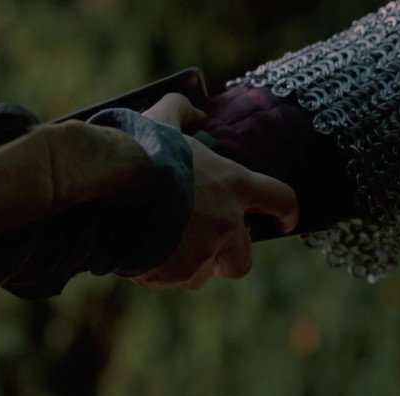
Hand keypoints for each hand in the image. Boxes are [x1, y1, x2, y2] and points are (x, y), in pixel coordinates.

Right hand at [131, 94, 298, 289]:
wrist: (115, 182)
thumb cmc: (142, 148)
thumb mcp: (164, 121)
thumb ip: (183, 110)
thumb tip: (195, 112)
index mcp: (234, 184)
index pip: (281, 199)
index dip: (285, 213)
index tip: (283, 222)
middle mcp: (227, 224)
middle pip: (242, 261)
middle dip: (224, 259)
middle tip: (201, 250)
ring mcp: (203, 252)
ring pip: (200, 275)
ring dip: (183, 266)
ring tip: (155, 247)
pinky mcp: (176, 272)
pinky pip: (167, 280)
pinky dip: (153, 272)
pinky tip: (134, 252)